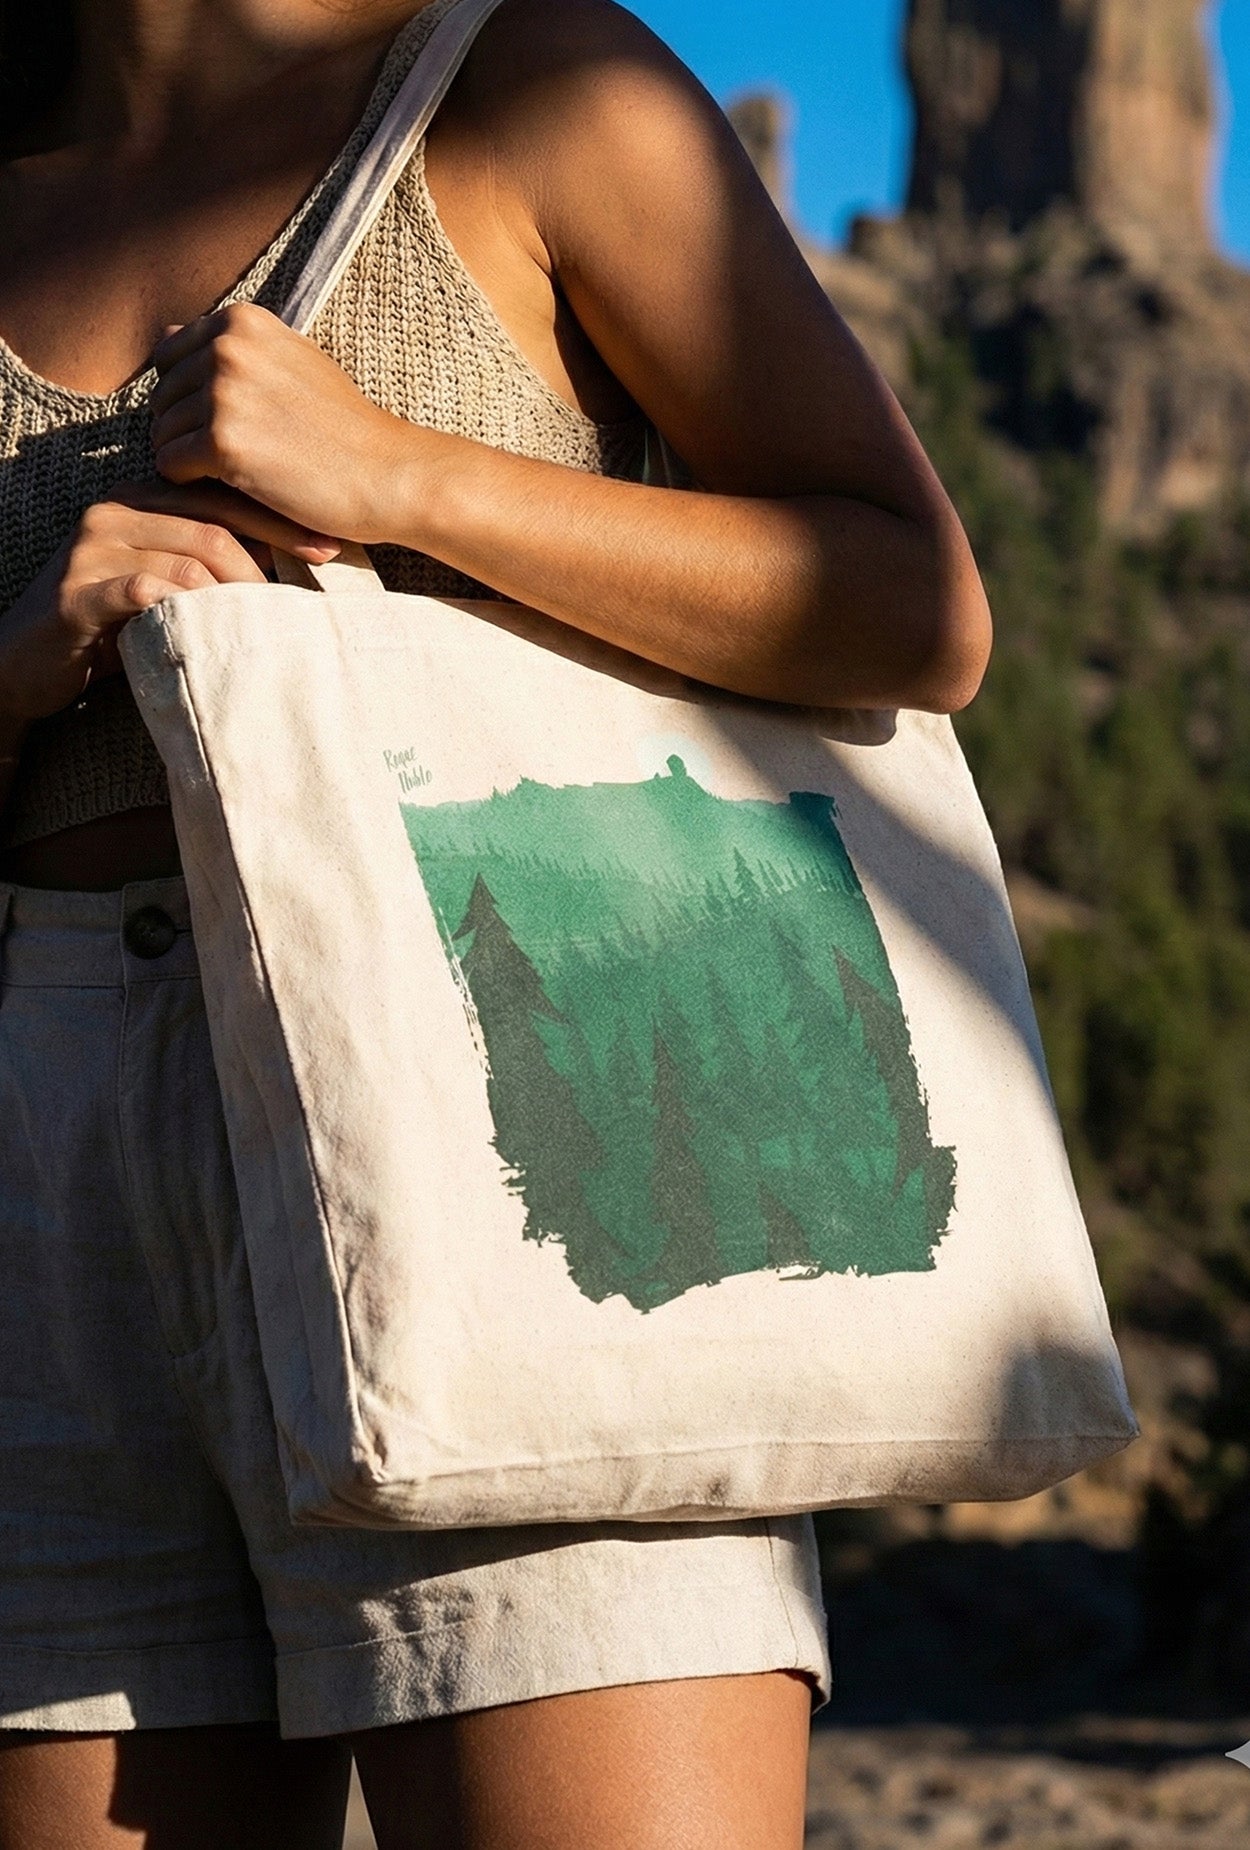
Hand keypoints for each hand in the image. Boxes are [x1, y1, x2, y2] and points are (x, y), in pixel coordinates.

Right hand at [0, 480, 339, 729]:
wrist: (20, 662)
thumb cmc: (106, 625)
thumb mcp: (162, 585)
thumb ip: (207, 564)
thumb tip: (286, 564)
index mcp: (138, 500)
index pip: (219, 493)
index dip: (277, 516)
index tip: (328, 541)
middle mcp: (113, 512)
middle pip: (212, 521)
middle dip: (273, 551)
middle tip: (317, 579)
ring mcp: (91, 550)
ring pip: (188, 557)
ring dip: (241, 591)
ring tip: (274, 617)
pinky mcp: (77, 593)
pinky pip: (147, 591)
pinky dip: (190, 609)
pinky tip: (220, 630)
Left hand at [150, 304, 418, 542]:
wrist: (386, 474)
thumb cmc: (343, 426)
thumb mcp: (291, 362)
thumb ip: (232, 348)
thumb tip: (165, 333)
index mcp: (241, 322)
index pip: (170, 358)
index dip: (193, 399)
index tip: (236, 424)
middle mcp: (228, 348)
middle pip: (163, 397)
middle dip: (188, 431)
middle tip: (241, 457)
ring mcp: (223, 394)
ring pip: (162, 433)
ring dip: (192, 462)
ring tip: (242, 473)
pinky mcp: (222, 443)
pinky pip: (170, 466)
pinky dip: (193, 485)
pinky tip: (235, 488)